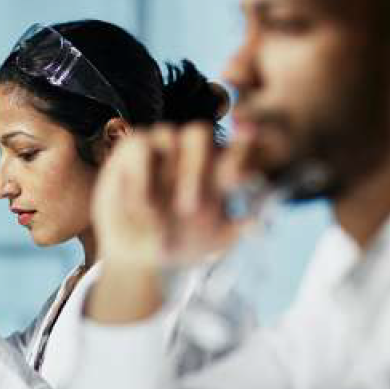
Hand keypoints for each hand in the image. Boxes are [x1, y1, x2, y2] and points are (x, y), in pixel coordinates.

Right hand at [87, 124, 250, 323]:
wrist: (138, 255)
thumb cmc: (180, 243)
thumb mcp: (214, 241)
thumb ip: (238, 228)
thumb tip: (260, 222)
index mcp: (215, 168)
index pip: (234, 147)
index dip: (241, 147)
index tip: (237, 173)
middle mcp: (186, 153)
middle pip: (198, 134)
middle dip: (195, 167)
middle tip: (190, 208)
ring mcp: (157, 150)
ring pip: (168, 133)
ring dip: (155, 175)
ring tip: (158, 212)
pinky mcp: (129, 153)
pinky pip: (138, 145)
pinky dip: (140, 173)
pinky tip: (142, 205)